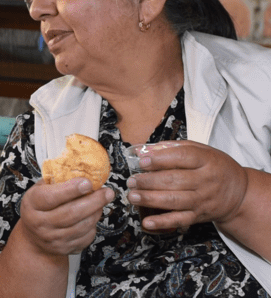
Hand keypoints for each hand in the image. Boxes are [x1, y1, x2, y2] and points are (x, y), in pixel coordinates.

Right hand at [18, 178, 113, 256]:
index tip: (88, 182)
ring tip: (101, 202)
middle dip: (93, 201)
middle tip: (108, 192)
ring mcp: (51, 239)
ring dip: (96, 213)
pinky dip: (93, 226)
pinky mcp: (63, 249)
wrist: (33, 237)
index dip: (71, 190)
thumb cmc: (40, 206)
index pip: (51, 197)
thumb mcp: (41, 189)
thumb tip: (83, 171)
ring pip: (81, 227)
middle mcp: (39, 223)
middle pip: (71, 213)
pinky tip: (92, 216)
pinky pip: (85, 238)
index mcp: (32, 203)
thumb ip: (58, 181)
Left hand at [126, 140, 247, 231]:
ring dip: (150, 199)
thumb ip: (172, 148)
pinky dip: (162, 222)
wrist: (239, 193)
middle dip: (149, 181)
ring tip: (133, 196)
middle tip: (131, 181)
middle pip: (175, 180)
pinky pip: (179, 220)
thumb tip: (143, 150)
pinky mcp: (199, 216)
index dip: (160, 159)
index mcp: (206, 160)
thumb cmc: (214, 167)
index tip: (142, 161)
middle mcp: (205, 181)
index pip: (182, 157)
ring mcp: (202, 200)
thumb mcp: (200, 150)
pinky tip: (146, 222)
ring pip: (174, 200)